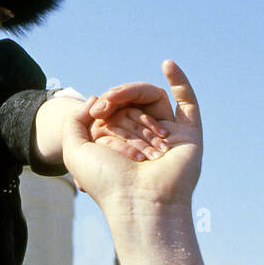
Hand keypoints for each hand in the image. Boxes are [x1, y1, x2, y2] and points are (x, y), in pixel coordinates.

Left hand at [66, 61, 209, 264]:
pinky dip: (180, 81)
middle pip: (133, 102)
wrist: (138, 200)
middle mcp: (145, 140)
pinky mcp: (189, 134)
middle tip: (104, 108)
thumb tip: (95, 100)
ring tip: (117, 99)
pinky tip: (167, 64)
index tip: (95, 110)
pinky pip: (188, 103)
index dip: (103, 103)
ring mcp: (168, 136)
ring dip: (134, 93)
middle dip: (117, 99)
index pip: (114, 110)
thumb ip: (75, 121)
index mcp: (122, 144)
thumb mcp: (74, 148)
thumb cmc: (106, 181)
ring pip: (153, 99)